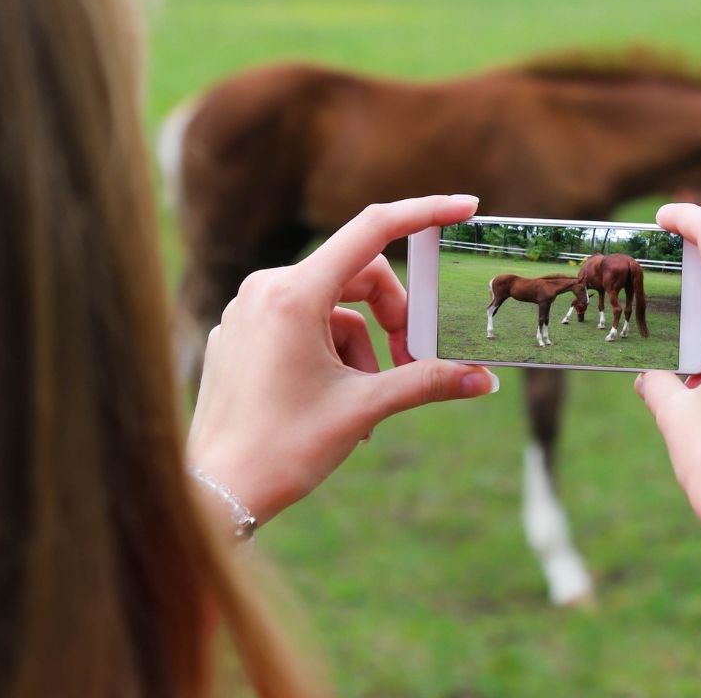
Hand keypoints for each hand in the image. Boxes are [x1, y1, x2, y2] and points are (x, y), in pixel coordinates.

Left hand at [187, 195, 498, 530]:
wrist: (215, 492)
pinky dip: (330, 355)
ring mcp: (246, 313)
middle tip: (415, 364)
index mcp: (293, 294)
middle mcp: (264, 290)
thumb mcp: (364, 408)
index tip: (465, 209)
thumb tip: (485, 380)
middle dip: (394, 317)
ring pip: (330, 308)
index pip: (372, 230)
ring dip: (363, 348)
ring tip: (368, 406)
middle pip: (356, 276)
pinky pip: (299, 327)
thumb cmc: (283, 449)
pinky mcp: (238, 337)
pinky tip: (335, 404)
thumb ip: (428, 382)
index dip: (424, 213)